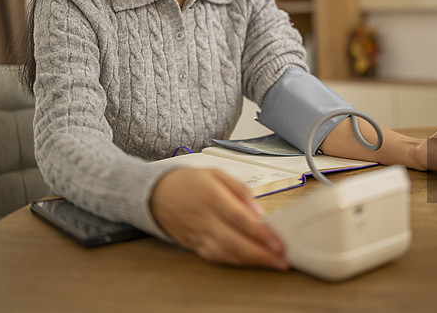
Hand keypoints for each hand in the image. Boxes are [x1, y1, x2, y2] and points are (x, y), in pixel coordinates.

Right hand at [149, 168, 288, 270]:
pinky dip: (234, 262)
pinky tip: (249, 262)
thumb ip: (240, 190)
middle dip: (261, 254)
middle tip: (281, 260)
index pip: (240, 218)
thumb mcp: (216, 174)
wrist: (155, 194)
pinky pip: (215, 257)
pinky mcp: (193, 244)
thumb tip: (259, 210)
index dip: (261, 233)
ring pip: (226, 253)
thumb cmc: (188, 182)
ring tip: (271, 263)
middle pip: (235, 241)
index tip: (278, 242)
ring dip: (250, 262)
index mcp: (211, 195)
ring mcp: (197, 233)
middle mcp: (203, 217)